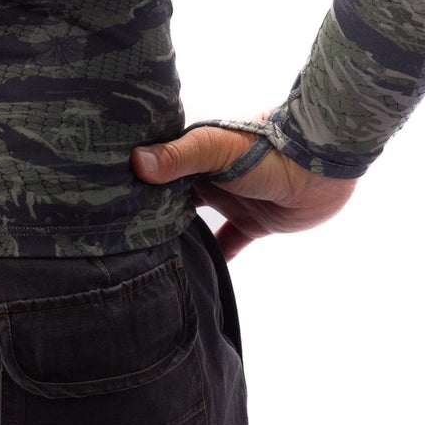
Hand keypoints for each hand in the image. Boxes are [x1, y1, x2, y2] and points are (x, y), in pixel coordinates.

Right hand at [131, 123, 355, 261]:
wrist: (321, 164)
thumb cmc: (264, 150)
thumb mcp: (217, 149)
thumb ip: (180, 157)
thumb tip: (135, 164)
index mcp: (195, 155)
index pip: (156, 171)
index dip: (133, 184)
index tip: (104, 204)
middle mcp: (208, 178)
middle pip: (171, 197)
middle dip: (150, 213)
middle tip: (117, 239)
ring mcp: (231, 200)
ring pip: (196, 222)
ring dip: (179, 235)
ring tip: (147, 258)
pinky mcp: (254, 223)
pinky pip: (229, 243)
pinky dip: (216, 256)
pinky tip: (195, 275)